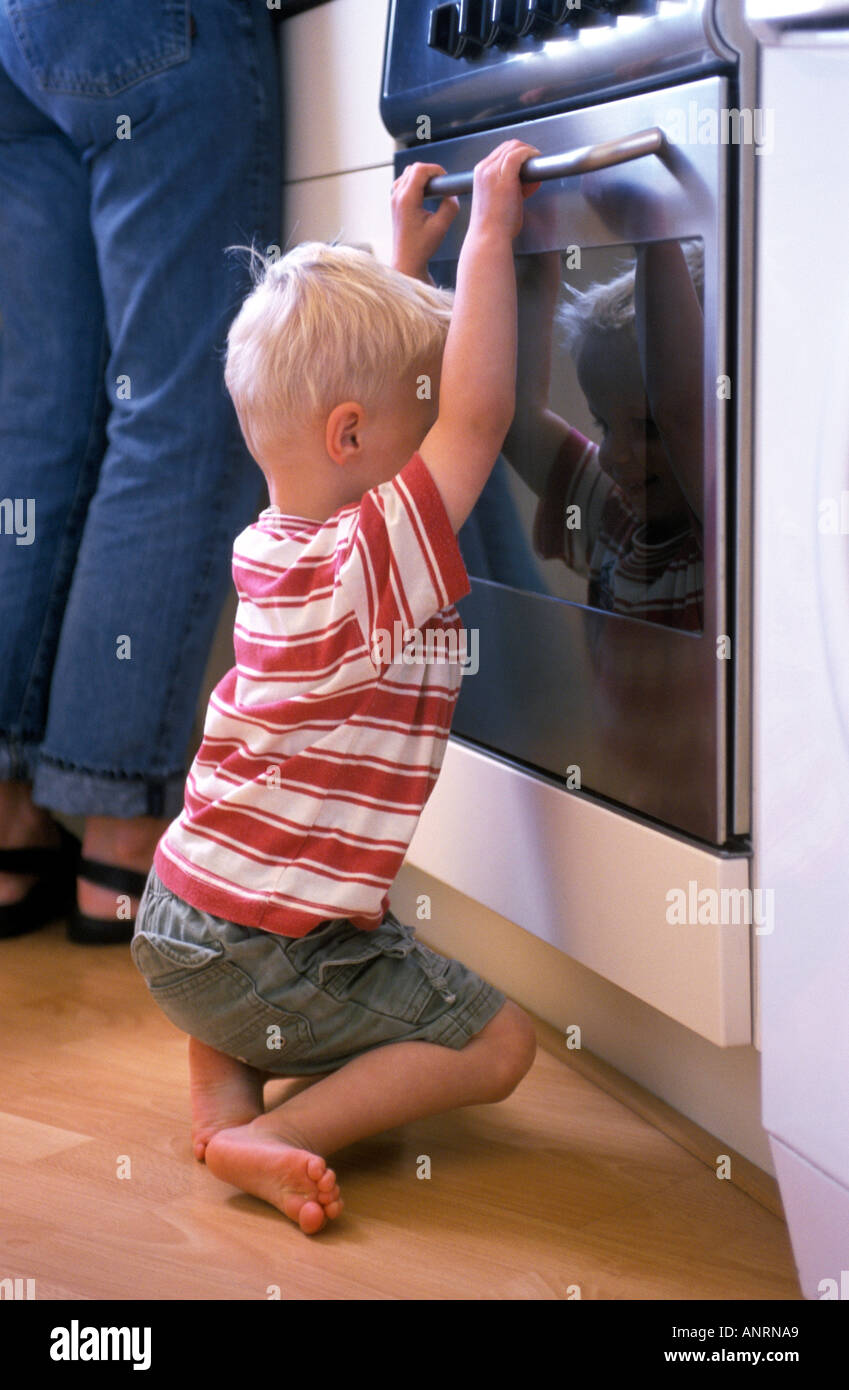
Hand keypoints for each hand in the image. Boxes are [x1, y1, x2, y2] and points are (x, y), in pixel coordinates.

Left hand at [391, 162, 458, 279]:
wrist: (407, 260)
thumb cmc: (421, 247)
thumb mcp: (441, 227)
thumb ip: (450, 206)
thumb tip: (452, 193)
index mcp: (407, 200)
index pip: (420, 170)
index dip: (436, 170)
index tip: (446, 181)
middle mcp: (397, 196)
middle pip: (413, 168)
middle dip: (430, 172)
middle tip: (442, 186)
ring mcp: (394, 198)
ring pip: (408, 173)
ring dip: (423, 177)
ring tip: (435, 191)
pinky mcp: (395, 202)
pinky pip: (405, 182)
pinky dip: (416, 183)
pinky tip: (425, 195)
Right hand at [468, 140, 540, 241]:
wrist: (489, 237)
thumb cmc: (494, 227)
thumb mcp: (499, 201)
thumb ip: (510, 188)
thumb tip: (526, 183)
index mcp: (480, 174)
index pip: (500, 153)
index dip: (516, 155)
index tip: (526, 165)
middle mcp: (484, 169)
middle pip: (506, 146)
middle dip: (523, 151)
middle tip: (534, 162)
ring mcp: (492, 171)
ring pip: (513, 147)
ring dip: (528, 152)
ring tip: (537, 162)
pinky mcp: (504, 176)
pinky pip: (518, 154)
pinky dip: (530, 154)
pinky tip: (536, 159)